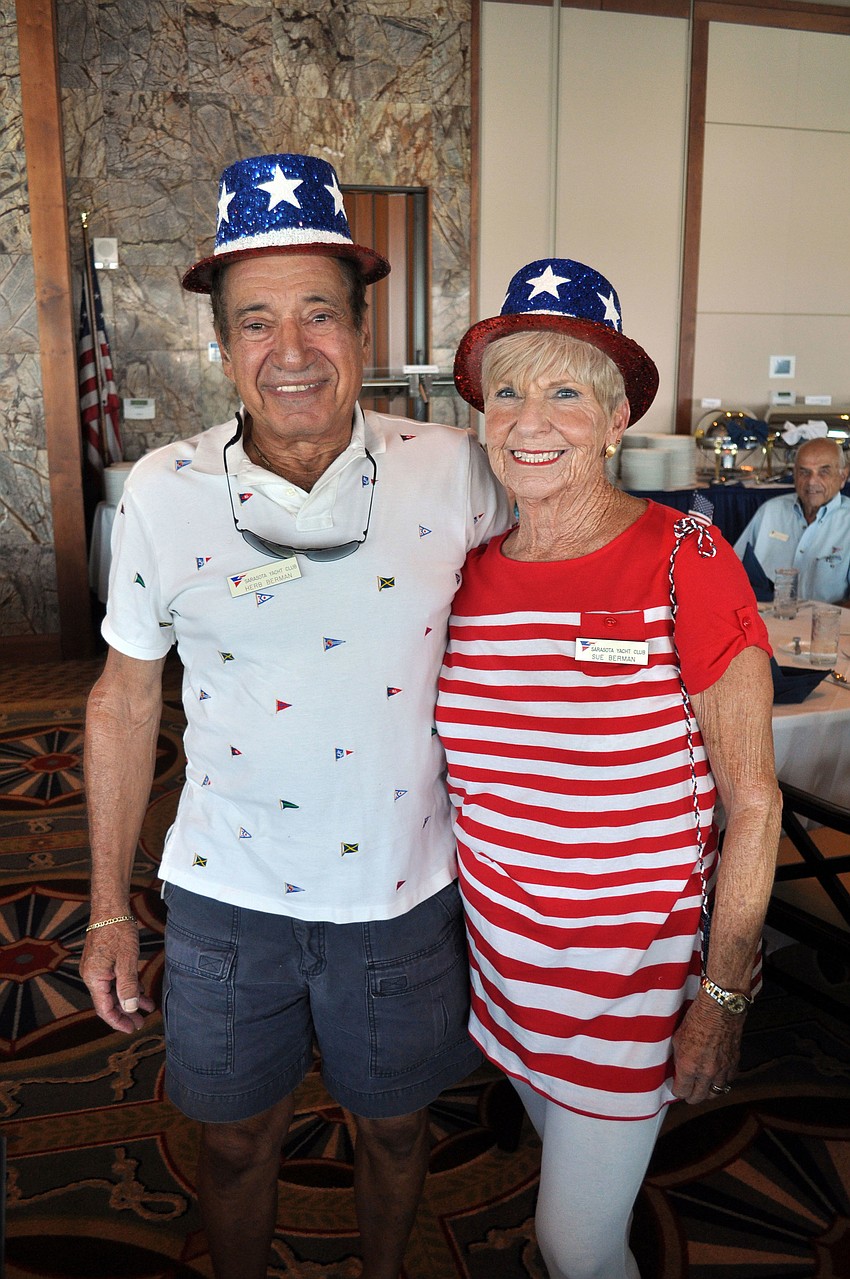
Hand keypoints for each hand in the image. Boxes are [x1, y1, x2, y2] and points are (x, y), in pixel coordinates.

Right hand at [80, 920, 155, 1032]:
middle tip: (141, 1022)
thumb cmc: (117, 930)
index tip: (131, 1029)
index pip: (104, 1008)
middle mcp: (91, 975)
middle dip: (126, 1013)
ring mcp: (96, 968)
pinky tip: (141, 989)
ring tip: (147, 1007)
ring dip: (129, 999)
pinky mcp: (103, 960)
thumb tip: (129, 1008)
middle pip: (108, 1001)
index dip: (118, 1021)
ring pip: (113, 990)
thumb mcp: (127, 960)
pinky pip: (114, 979)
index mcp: (94, 978)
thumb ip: (128, 985)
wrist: (111, 907)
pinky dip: (128, 985)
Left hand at [670, 989, 744, 1103]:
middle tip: (688, 1091)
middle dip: (691, 1096)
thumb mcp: (677, 1038)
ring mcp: (722, 1069)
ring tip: (703, 1087)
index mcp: (689, 1066)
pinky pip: (729, 1081)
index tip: (676, 1087)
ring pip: (716, 1093)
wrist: (719, 1008)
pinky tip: (718, 1076)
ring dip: (708, 1091)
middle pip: (698, 1097)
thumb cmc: (697, 1017)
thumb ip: (677, 1057)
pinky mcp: (734, 1063)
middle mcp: (706, 1072)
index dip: (677, 1091)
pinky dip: (723, 1081)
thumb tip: (677, 1067)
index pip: (682, 1092)